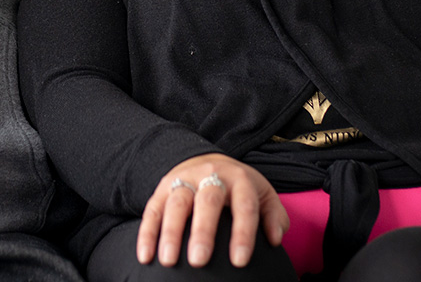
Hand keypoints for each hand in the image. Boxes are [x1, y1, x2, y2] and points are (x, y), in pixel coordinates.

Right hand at [136, 154, 288, 269]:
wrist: (206, 161)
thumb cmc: (238, 187)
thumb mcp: (262, 194)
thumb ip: (273, 215)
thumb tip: (274, 238)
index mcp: (238, 179)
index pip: (243, 204)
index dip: (242, 232)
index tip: (239, 261)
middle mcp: (209, 175)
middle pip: (206, 200)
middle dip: (202, 230)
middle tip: (199, 260)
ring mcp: (183, 180)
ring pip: (176, 202)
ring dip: (170, 231)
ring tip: (168, 260)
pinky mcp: (163, 188)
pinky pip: (152, 209)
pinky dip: (147, 232)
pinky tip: (145, 255)